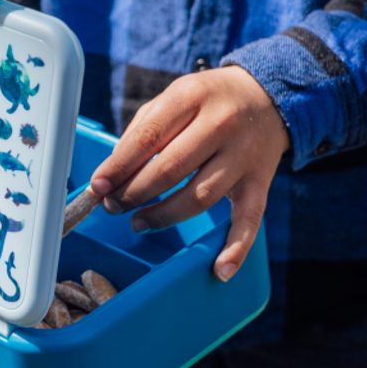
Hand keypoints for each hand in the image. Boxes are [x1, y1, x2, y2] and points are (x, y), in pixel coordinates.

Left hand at [90, 66, 289, 281]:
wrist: (267, 97)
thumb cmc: (207, 102)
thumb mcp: (174, 97)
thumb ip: (143, 131)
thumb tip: (113, 174)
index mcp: (191, 97)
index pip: (148, 137)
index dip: (119, 166)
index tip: (99, 187)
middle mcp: (221, 124)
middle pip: (170, 169)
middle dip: (134, 193)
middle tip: (113, 206)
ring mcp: (243, 156)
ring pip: (199, 197)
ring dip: (163, 216)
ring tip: (138, 222)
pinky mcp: (260, 182)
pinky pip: (249, 221)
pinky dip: (236, 248)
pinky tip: (219, 270)